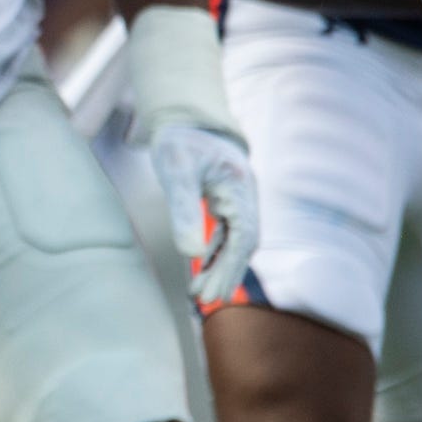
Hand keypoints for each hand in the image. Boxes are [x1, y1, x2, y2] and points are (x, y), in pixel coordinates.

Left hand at [151, 123, 256, 306]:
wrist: (189, 119)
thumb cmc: (180, 142)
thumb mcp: (176, 172)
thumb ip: (183, 211)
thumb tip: (190, 255)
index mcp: (239, 188)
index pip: (244, 237)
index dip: (230, 267)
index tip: (214, 291)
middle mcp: (246, 196)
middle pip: (243, 245)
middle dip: (226, 274)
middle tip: (206, 302)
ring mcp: (239, 200)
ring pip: (237, 242)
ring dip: (221, 268)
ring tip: (200, 294)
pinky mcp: (229, 202)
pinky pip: (228, 234)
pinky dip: (217, 254)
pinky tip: (201, 270)